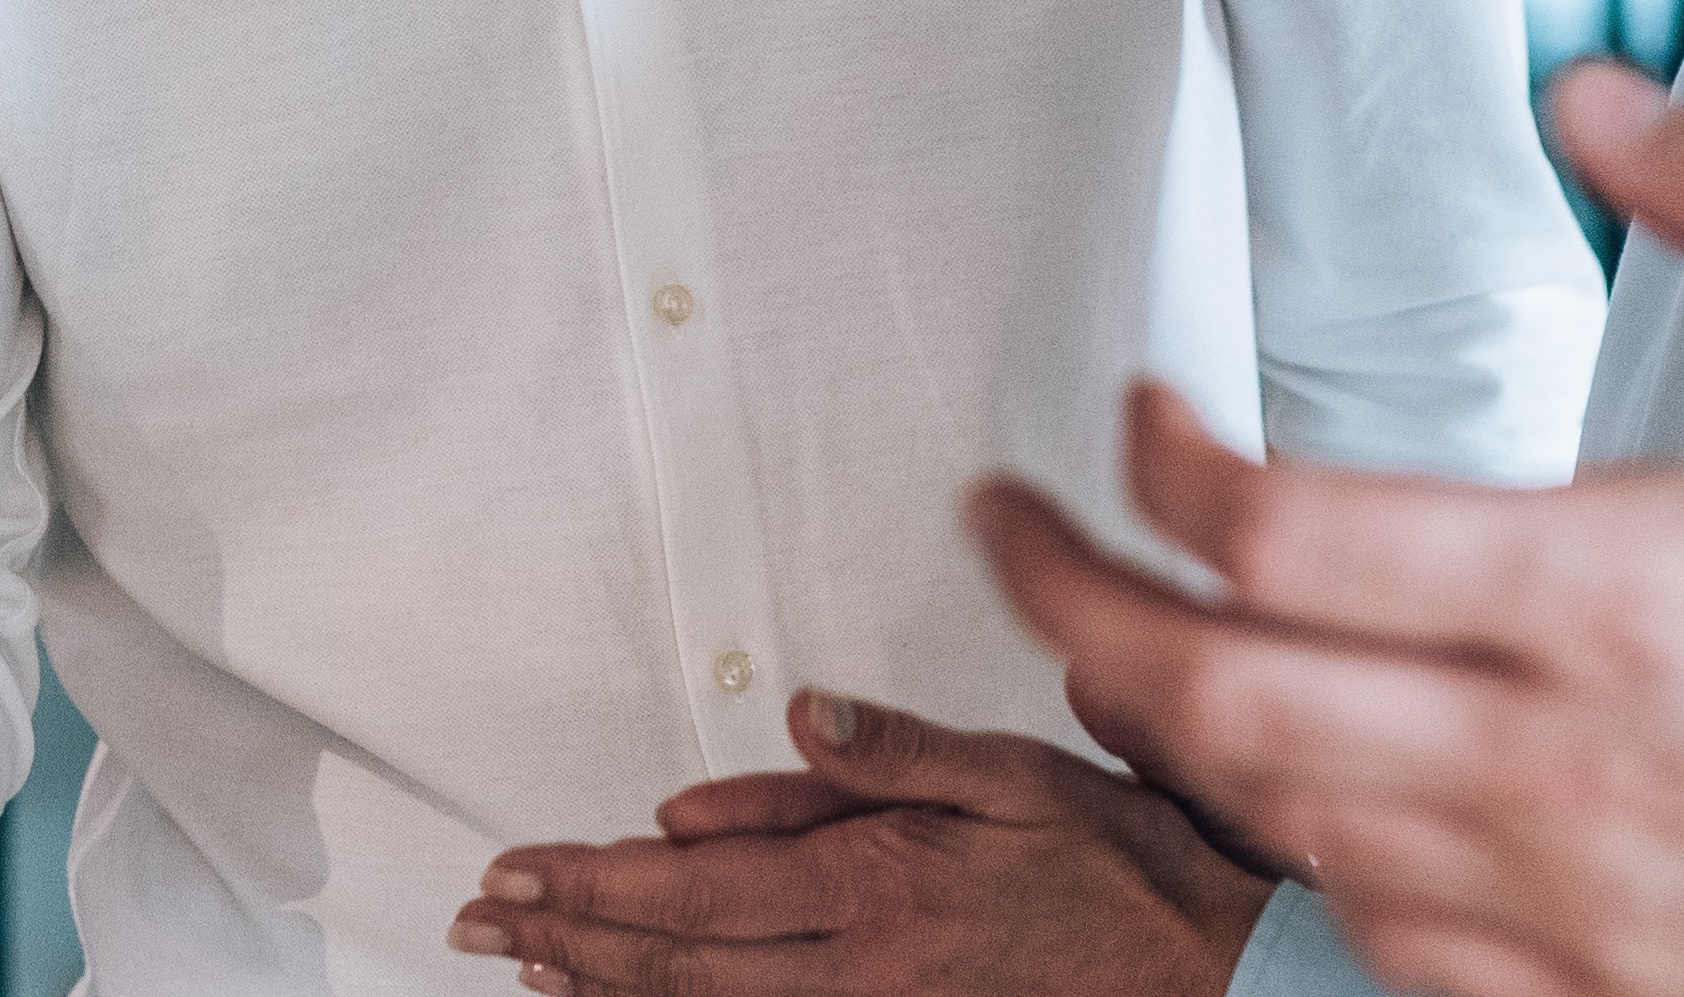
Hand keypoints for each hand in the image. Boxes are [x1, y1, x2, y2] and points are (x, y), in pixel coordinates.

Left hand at [449, 690, 1265, 996]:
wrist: (1207, 969)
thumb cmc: (1114, 864)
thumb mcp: (1012, 773)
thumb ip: (891, 753)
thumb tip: (793, 713)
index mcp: (878, 887)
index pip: (694, 890)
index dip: (589, 884)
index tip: (511, 870)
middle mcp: (860, 971)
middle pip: (675, 965)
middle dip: (564, 939)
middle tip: (476, 922)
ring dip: (604, 990)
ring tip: (524, 966)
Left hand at [968, 63, 1683, 996]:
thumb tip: (1590, 90)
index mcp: (1626, 597)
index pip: (1278, 533)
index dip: (1156, 461)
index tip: (1133, 408)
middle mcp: (1566, 774)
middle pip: (1208, 700)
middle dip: (1061, 601)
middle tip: (1001, 526)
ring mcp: (1579, 916)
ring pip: (1274, 829)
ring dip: (1173, 728)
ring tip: (1122, 631)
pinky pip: (1383, 943)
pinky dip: (1308, 854)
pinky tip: (1302, 780)